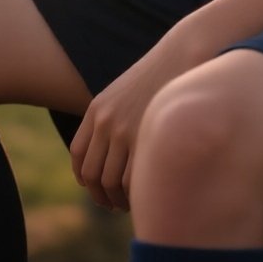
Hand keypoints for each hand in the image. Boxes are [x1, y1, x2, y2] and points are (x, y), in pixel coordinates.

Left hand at [69, 23, 200, 212]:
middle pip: (92, 173)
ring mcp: (125, 130)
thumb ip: (115, 120)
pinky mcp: (146, 138)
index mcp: (97, 109)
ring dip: (117, 200)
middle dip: (100, 195)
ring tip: (130, 204)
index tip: (94, 188)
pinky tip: (144, 195)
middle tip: (112, 204)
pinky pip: (132, 180)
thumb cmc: (161, 78)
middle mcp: (106, 121)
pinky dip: (134, 195)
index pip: (79, 154)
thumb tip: (112, 155)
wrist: (183, 56)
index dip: (84, 177)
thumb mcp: (128, 94)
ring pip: (111, 182)